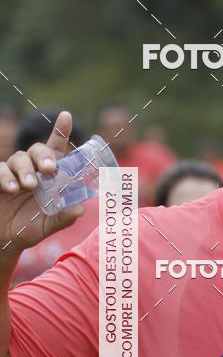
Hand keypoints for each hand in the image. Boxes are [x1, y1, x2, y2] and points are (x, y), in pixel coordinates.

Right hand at [0, 111, 83, 254]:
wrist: (4, 240)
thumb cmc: (28, 228)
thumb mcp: (48, 226)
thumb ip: (63, 217)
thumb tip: (81, 209)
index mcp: (48, 176)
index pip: (55, 149)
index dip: (60, 131)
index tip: (66, 116)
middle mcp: (31, 169)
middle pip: (37, 150)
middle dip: (44, 156)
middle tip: (50, 169)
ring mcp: (12, 172)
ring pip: (18, 158)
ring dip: (25, 170)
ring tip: (29, 186)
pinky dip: (6, 177)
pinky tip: (11, 188)